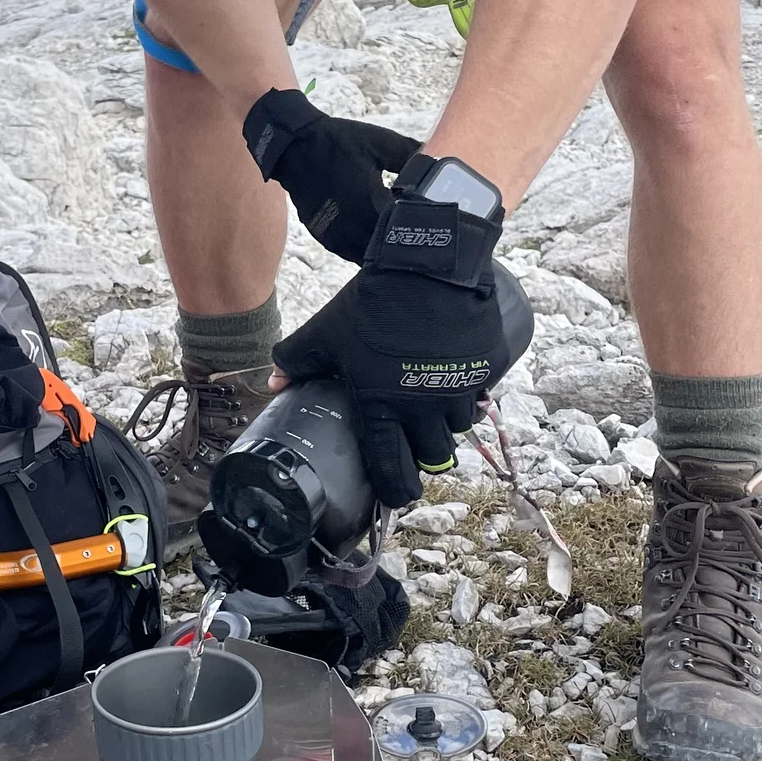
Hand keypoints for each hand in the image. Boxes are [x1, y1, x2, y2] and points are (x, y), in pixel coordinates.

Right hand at [242, 89, 419, 262]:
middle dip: (403, 247)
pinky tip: (376, 243)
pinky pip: (350, 254)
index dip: (420, 231)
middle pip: (386, 252)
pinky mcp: (325, 236)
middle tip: (421, 242)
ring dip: (382, 254)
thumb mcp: (380, 142)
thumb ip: (411, 154)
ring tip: (399, 245)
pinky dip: (364, 252)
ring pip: (367, 258)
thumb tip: (440, 160)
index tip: (434, 229)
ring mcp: (336, 235)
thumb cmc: (339, 142)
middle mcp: (353, 226)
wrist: (294, 147)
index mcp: (371, 203)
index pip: (404, 231)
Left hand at [273, 261, 533, 506]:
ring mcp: (460, 388)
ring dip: (444, 423)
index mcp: (383, 405)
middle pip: (433, 456)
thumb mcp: (325, 331)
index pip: (391, 468)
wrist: (426, 265)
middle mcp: (425, 406)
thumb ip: (297, 361)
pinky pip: (479, 395)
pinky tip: (453, 378)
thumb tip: (275, 383)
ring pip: (457, 427)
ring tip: (430, 405)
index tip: (396, 495)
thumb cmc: (371, 303)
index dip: (394, 490)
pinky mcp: (486, 368)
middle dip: (423, 455)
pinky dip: (467, 394)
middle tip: (414, 442)